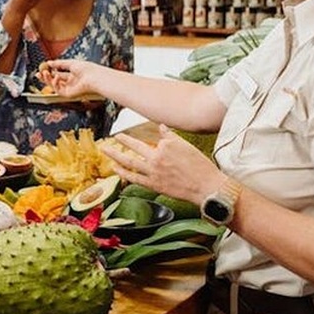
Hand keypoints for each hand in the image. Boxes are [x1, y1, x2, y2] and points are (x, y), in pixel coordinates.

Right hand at [40, 59, 101, 97]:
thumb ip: (59, 63)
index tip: (42, 69)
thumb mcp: (70, 63)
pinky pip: (57, 90)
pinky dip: (54, 83)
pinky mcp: (68, 94)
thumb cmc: (87, 69)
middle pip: (55, 82)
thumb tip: (49, 62)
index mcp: (72, 76)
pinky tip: (56, 77)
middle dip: (45, 78)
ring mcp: (69, 89)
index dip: (50, 72)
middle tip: (38, 74)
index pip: (58, 75)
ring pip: (54, 86)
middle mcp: (70, 83)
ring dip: (48, 80)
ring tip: (45, 73)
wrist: (94, 77)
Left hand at [101, 124, 222, 203]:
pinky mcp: (154, 185)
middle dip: (120, 143)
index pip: (148, 140)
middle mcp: (157, 159)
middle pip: (134, 149)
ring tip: (106, 152)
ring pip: (130, 164)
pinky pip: (135, 178)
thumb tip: (161, 127)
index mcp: (165, 147)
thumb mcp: (186, 146)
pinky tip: (116, 169)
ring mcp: (154, 173)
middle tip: (109, 139)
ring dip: (116, 157)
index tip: (123, 135)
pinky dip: (124, 174)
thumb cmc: (200, 166)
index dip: (135, 139)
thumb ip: (171, 136)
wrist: (206, 186)